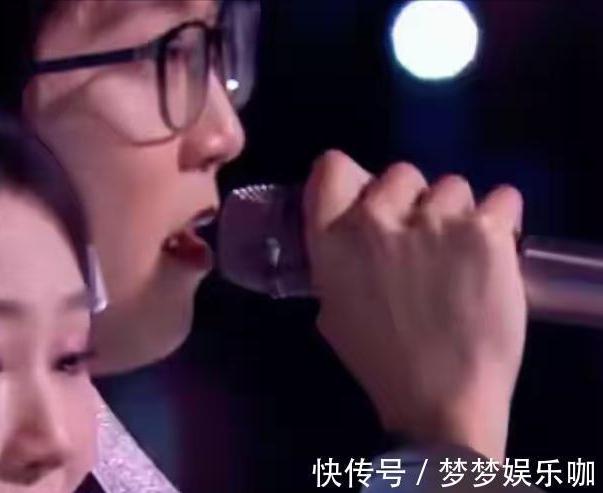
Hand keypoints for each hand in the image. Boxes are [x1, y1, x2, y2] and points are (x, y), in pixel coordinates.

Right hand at [302, 150, 525, 459]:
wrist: (441, 399)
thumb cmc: (382, 362)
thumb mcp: (333, 309)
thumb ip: (337, 260)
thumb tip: (353, 235)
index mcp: (332, 239)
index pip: (333, 166)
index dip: (354, 180)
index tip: (370, 202)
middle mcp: (377, 220)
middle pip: (400, 172)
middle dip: (413, 201)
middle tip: (423, 242)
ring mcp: (433, 222)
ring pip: (452, 186)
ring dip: (458, 213)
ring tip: (462, 257)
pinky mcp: (485, 232)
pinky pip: (503, 198)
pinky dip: (503, 220)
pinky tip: (495, 249)